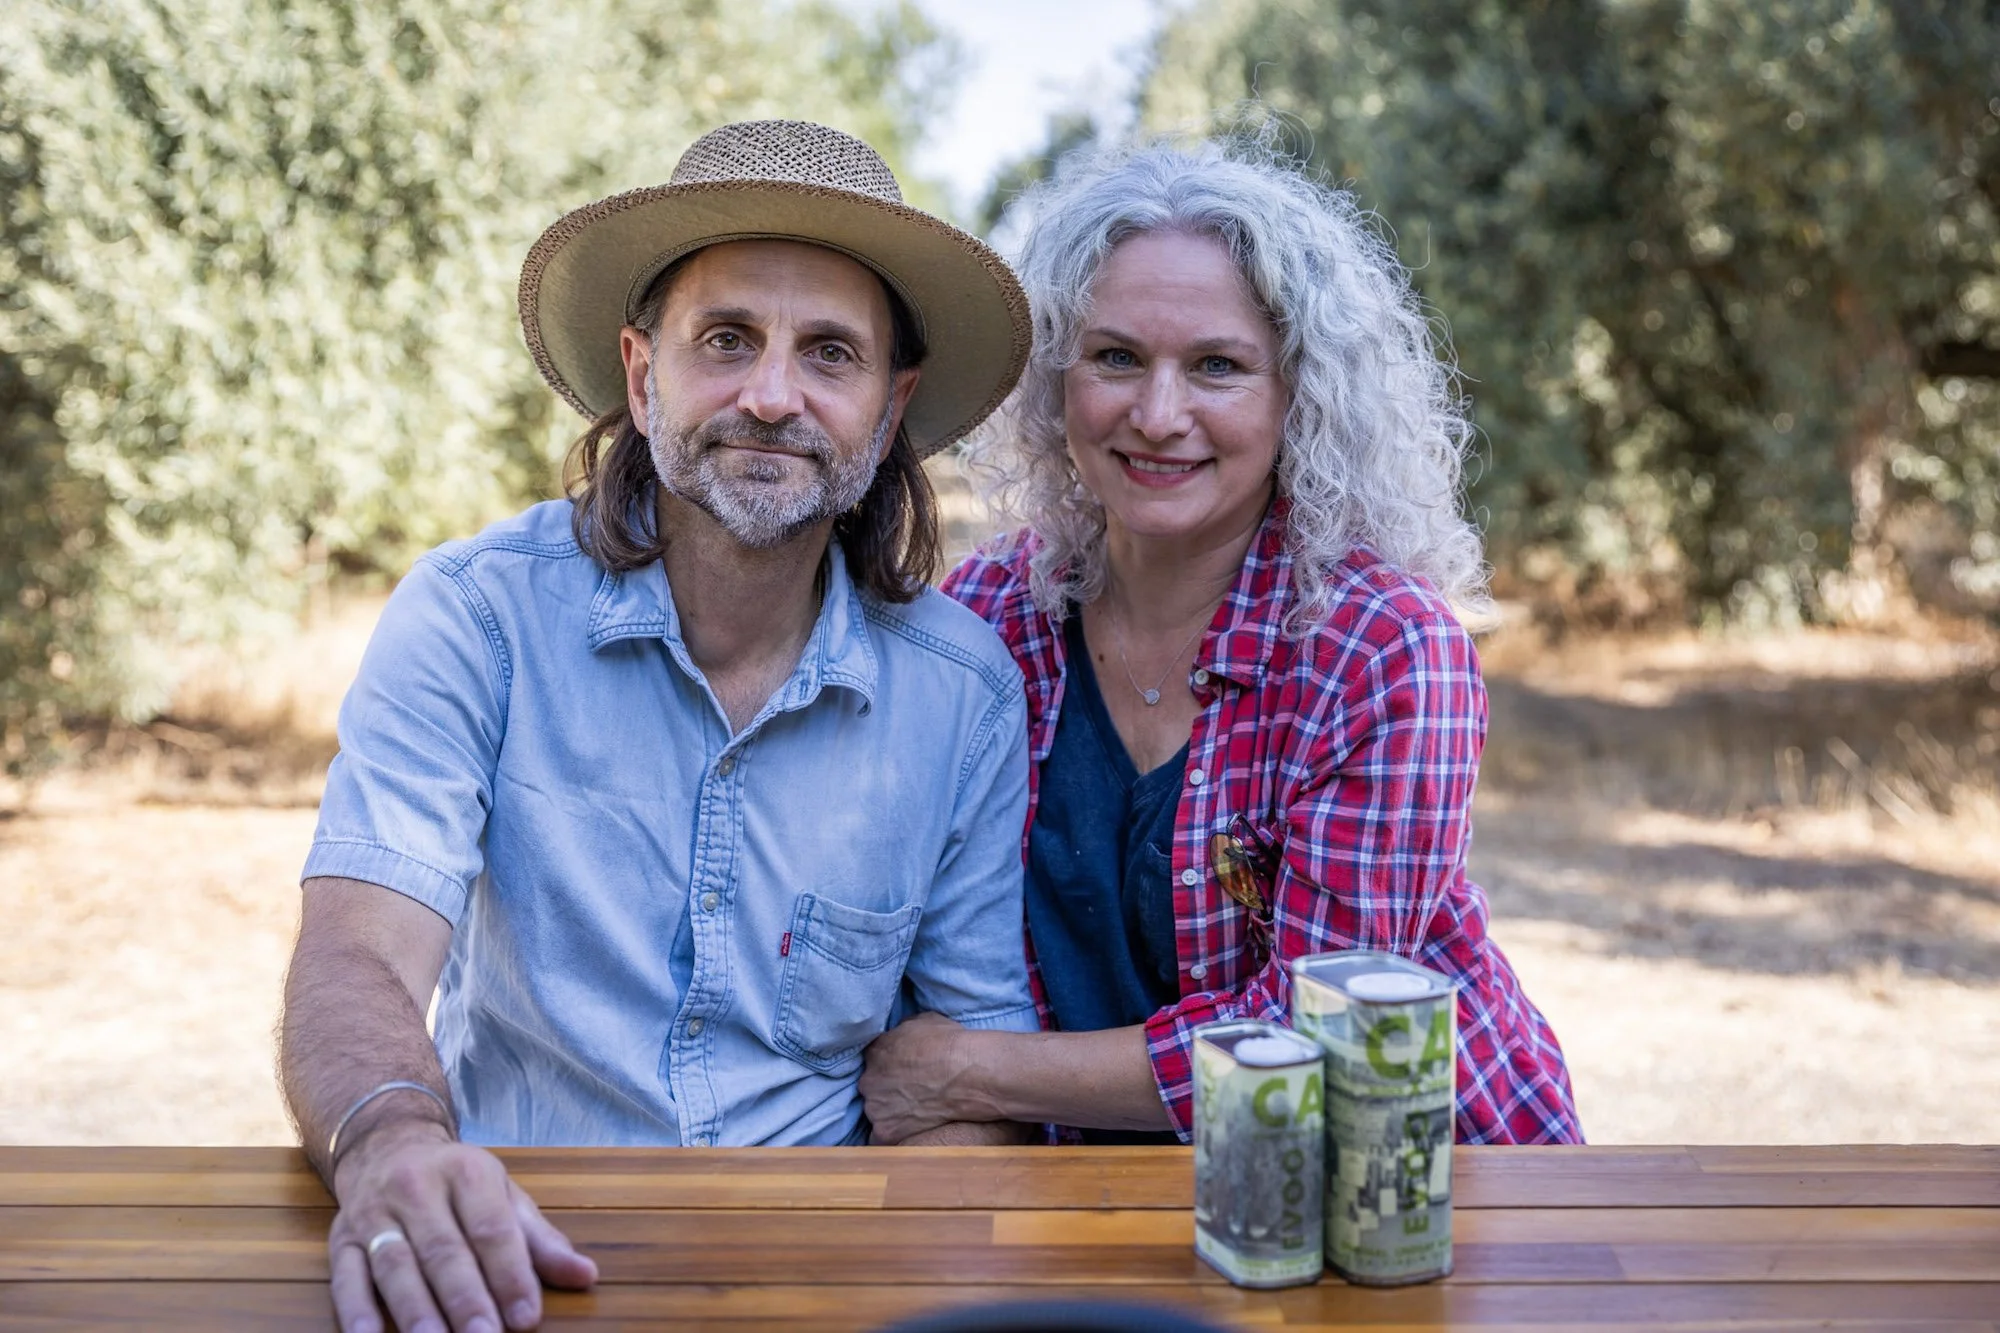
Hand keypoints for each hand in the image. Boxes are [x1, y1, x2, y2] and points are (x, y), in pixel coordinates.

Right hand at [326, 1119, 596, 1332]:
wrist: (387, 1145)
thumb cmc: (457, 1184)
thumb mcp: (504, 1197)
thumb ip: (541, 1242)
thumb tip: (586, 1277)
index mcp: (467, 1172)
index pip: (492, 1229)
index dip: (511, 1275)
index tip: (528, 1318)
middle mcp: (417, 1188)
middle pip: (444, 1250)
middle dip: (466, 1299)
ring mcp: (374, 1213)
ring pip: (395, 1266)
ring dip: (415, 1311)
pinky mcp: (340, 1238)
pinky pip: (345, 1277)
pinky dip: (355, 1311)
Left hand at [860, 1012, 977, 1143]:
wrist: (966, 1073)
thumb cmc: (951, 1044)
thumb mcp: (924, 1021)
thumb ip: (904, 1031)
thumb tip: (903, 1035)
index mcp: (875, 1051)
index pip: (874, 1060)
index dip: (889, 1067)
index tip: (904, 1072)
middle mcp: (868, 1079)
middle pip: (872, 1087)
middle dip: (888, 1090)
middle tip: (912, 1093)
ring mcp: (875, 1107)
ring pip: (876, 1112)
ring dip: (890, 1113)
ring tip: (915, 1113)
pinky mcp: (885, 1131)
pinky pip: (880, 1138)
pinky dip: (892, 1136)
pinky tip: (909, 1131)